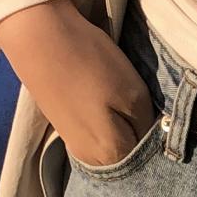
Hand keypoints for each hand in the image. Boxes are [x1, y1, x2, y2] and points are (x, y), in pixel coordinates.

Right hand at [0, 0, 155, 169]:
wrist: (37, 36)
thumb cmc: (90, 64)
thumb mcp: (133, 94)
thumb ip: (146, 125)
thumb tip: (151, 138)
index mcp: (109, 156)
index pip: (150, 155)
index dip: (158, 133)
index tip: (159, 110)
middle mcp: (90, 159)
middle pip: (130, 152)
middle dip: (140, 131)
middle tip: (141, 101)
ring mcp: (74, 144)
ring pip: (114, 141)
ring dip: (123, 123)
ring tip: (122, 96)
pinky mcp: (64, 126)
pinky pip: (97, 131)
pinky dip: (106, 118)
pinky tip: (104, 96)